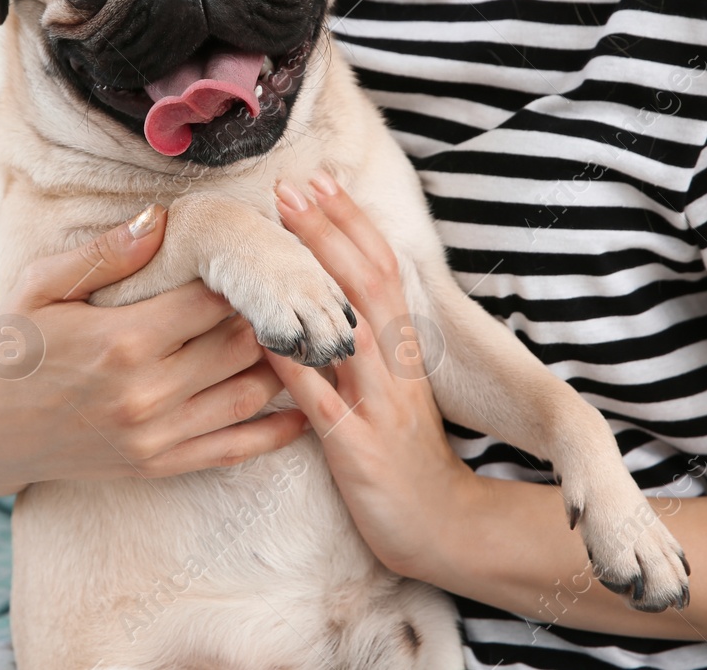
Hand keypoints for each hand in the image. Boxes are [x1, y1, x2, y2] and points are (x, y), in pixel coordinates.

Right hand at [0, 204, 309, 495]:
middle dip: (273, 315)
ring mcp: (155, 435)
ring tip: (310, 335)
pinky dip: (275, 431)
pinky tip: (303, 411)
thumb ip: (104, 253)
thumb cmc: (9, 346)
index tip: (272, 252)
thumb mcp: (39, 286)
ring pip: (248, 394)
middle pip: (240, 344)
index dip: (248, 275)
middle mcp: (147, 392)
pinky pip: (231, 448)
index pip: (213, 300)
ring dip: (284, 366)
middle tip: (302, 288)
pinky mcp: (156, 465)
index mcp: (123, 340)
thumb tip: (160, 220)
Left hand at [266, 173, 481, 578]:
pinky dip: (291, 366)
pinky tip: (260, 334)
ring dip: (312, 281)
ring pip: (348, 331)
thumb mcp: (394, 385)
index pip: (382, 267)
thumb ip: (365, 339)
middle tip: (288, 187)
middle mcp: (397, 366)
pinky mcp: (357, 448)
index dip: (350, 221)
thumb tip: (326, 286)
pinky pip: (321, 400)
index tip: (317, 180)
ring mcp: (379, 406)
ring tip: (273, 243)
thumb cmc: (408, 452)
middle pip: (366, 283)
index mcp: (405, 347)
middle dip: (327, 231)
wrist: (446, 526)